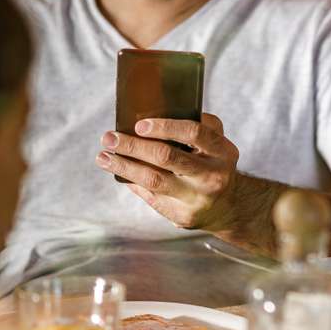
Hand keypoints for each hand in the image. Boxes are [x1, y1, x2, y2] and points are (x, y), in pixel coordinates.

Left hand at [97, 114, 240, 230]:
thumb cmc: (213, 164)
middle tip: (110, 137)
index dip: (165, 127)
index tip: (139, 125)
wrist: (227, 206)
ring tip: (103, 156)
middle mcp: (213, 176)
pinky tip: (117, 171)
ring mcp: (198, 198)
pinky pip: (151, 196)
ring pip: (154, 180)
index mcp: (222, 151)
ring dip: (124, 165)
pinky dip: (131, 181)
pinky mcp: (183, 215)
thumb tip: (151, 113)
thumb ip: (197, 126)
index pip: (193, 132)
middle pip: (167, 157)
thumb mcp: (216, 143)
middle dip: (134, 146)